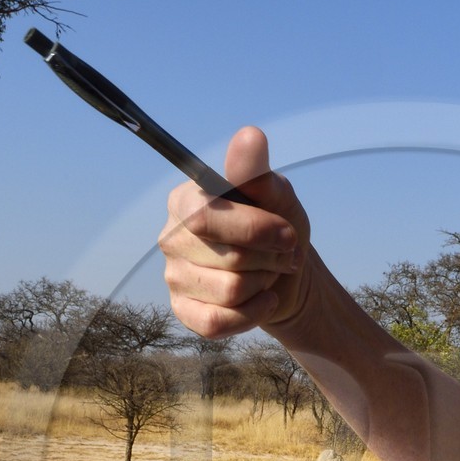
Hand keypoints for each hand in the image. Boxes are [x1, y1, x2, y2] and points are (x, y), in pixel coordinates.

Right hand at [158, 127, 310, 338]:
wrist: (286, 275)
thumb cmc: (277, 227)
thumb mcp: (277, 196)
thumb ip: (258, 172)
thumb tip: (250, 137)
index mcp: (185, 201)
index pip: (207, 217)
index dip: (256, 230)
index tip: (288, 233)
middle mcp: (171, 237)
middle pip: (227, 258)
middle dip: (269, 258)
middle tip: (282, 254)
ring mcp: (174, 276)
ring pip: (228, 292)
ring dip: (264, 285)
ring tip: (269, 274)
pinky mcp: (183, 310)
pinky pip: (216, 323)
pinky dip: (252, 314)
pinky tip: (264, 301)